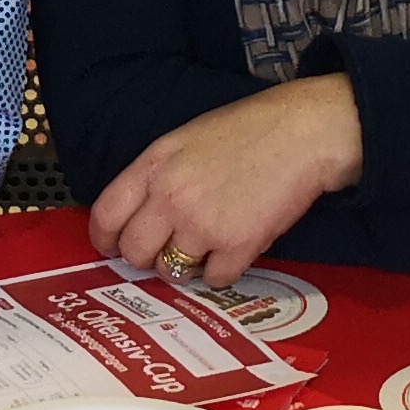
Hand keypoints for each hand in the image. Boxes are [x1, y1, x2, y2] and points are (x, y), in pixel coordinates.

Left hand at [87, 78, 361, 286]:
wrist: (304, 133)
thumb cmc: (249, 130)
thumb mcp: (185, 140)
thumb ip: (157, 176)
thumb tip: (140, 214)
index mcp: (153, 165)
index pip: (105, 215)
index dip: (106, 238)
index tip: (114, 246)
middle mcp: (170, 198)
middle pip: (134, 252)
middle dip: (147, 257)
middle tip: (166, 250)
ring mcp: (202, 224)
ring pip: (171, 271)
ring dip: (186, 265)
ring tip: (207, 244)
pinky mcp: (237, 246)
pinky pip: (214, 279)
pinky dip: (224, 270)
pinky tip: (236, 248)